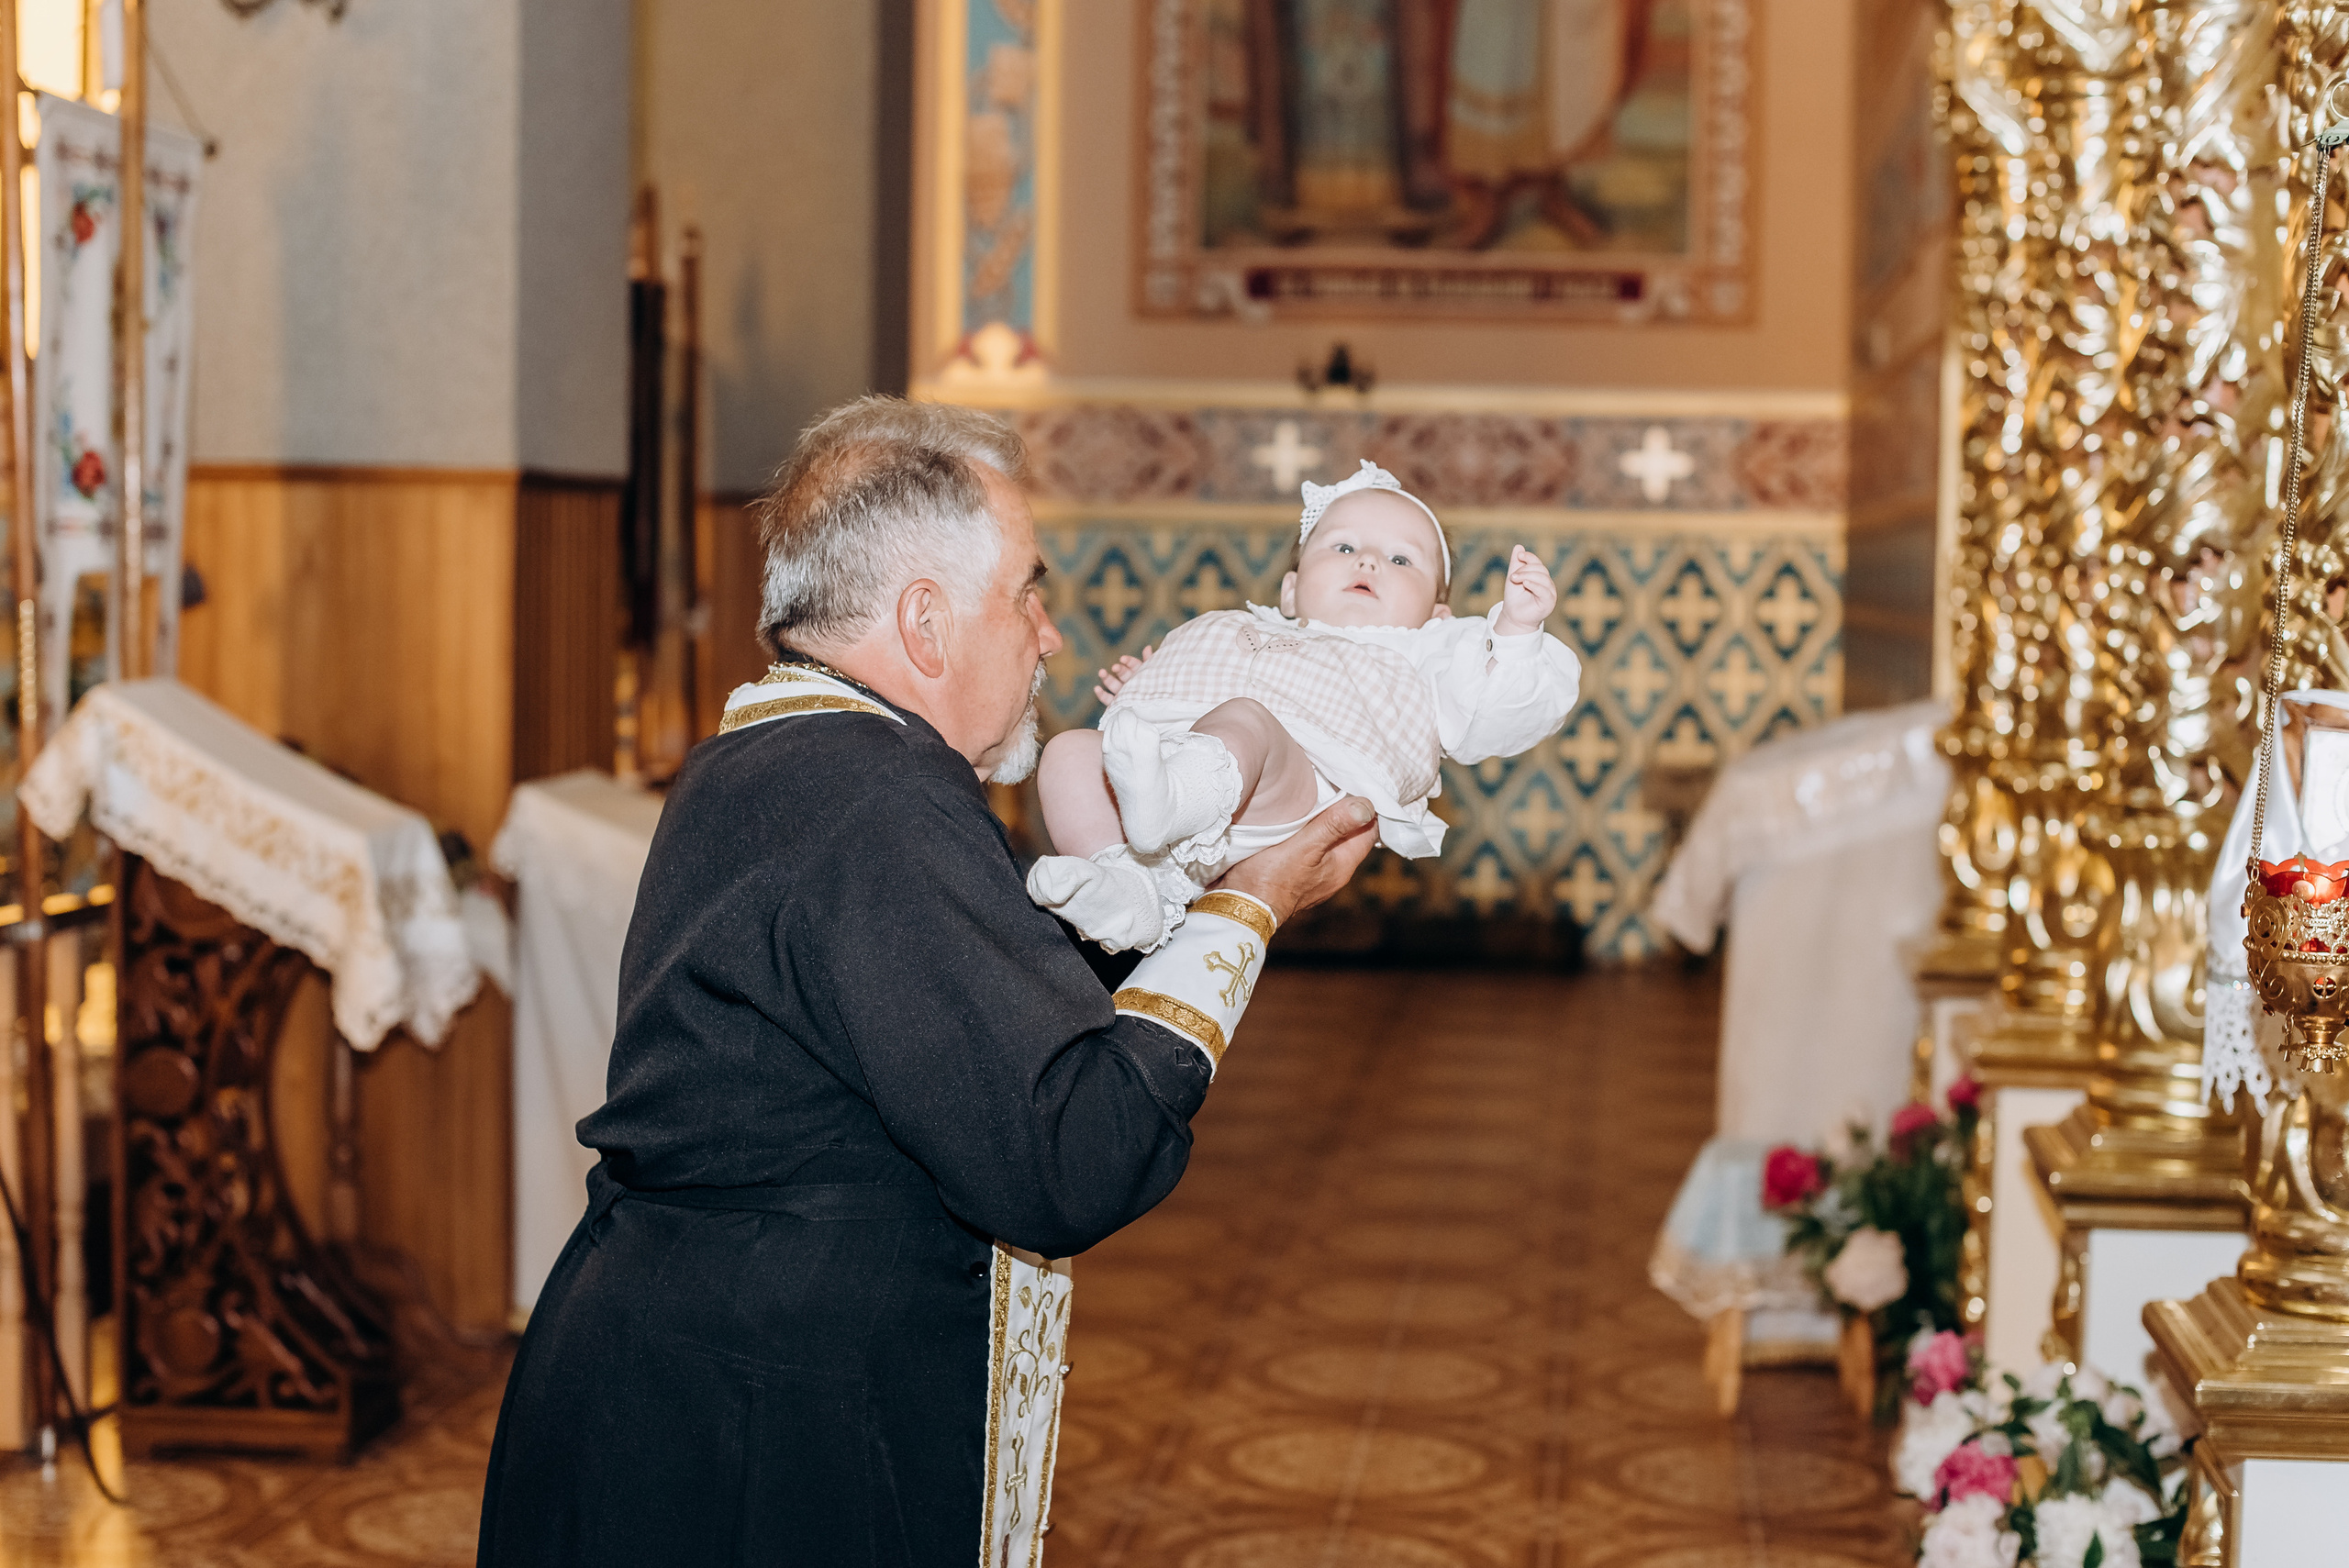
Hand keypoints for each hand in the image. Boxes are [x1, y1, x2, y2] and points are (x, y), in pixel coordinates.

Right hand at [1093, 646, 1153, 705]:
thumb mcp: (1156, 676)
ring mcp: (1122, 692)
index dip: (1128, 661)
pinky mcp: (1117, 703)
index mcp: (1140, 673)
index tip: (1123, 659)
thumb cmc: (1158, 691)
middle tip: (1115, 667)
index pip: (1133, 664)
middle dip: (1118, 669)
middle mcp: (1130, 682)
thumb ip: (1150, 662)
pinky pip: (1108, 699)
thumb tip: (1148, 647)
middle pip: (1122, 673)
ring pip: (1113, 684)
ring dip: (1106, 678)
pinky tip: (1097, 688)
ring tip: (1101, 672)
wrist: (1158, 716)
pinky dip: (1101, 694)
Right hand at [1215, 797, 1377, 925]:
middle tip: (1333, 783)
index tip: (1353, 784)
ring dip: (1325, 821)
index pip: (1368, 831)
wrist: (1241, 907)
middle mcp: (1334, 873)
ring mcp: (1316, 876)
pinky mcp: (1297, 875)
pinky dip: (1309, 832)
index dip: (1366, 808)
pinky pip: (1312, 848)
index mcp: (1343, 865)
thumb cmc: (1270, 879)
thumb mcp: (1304, 846)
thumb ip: (1333, 826)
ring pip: (1330, 841)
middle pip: (1350, 835)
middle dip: (1344, 811)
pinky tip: (1296, 821)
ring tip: (1313, 796)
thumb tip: (1366, 806)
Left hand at [1492, 546, 1555, 635]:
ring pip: (1543, 578)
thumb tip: (1518, 546)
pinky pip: (1545, 590)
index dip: (1530, 557)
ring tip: (1515, 579)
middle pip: (1540, 569)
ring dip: (1527, 576)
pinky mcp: (1549, 602)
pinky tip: (1525, 583)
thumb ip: (1516, 563)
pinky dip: (1535, 585)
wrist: (1513, 616)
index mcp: (1540, 576)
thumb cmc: (1514, 598)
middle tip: (1513, 576)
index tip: (1519, 556)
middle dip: (1525, 569)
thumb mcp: (1513, 577)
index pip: (1538, 563)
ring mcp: (1550, 592)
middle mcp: (1547, 583)